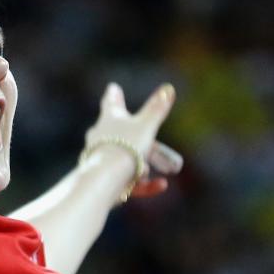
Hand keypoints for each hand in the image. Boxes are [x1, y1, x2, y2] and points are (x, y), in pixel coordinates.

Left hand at [84, 83, 183, 198]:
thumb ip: (157, 108)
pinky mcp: (103, 178)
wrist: (103, 179)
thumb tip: (168, 88)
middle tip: (172, 160)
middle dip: (152, 148)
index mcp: (109, 119)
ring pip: (129, 160)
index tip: (112, 88)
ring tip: (167, 170)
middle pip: (128, 138)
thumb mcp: (146, 125)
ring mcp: (100, 158)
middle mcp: (101, 137)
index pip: (111, 103)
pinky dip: (145, 184)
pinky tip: (161, 185)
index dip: (114, 96)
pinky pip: (128, 180)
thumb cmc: (124, 147)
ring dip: (147, 166)